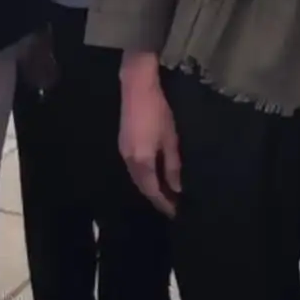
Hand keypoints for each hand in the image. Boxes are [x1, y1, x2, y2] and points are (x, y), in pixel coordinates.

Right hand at [119, 66, 180, 216]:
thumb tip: (176, 188)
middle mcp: (129, 160)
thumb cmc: (158, 111)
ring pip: (137, 177)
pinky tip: (155, 174)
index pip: (152, 190)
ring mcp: (123, 151)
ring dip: (150, 186)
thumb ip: (172, 165)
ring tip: (166, 192)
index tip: (175, 212)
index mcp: (141, 161)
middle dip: (156, 197)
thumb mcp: (170, 139)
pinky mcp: (123, 144)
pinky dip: (144, 176)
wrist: (136, 87)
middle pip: (142, 186)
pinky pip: (134, 168)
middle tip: (172, 205)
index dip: (163, 203)